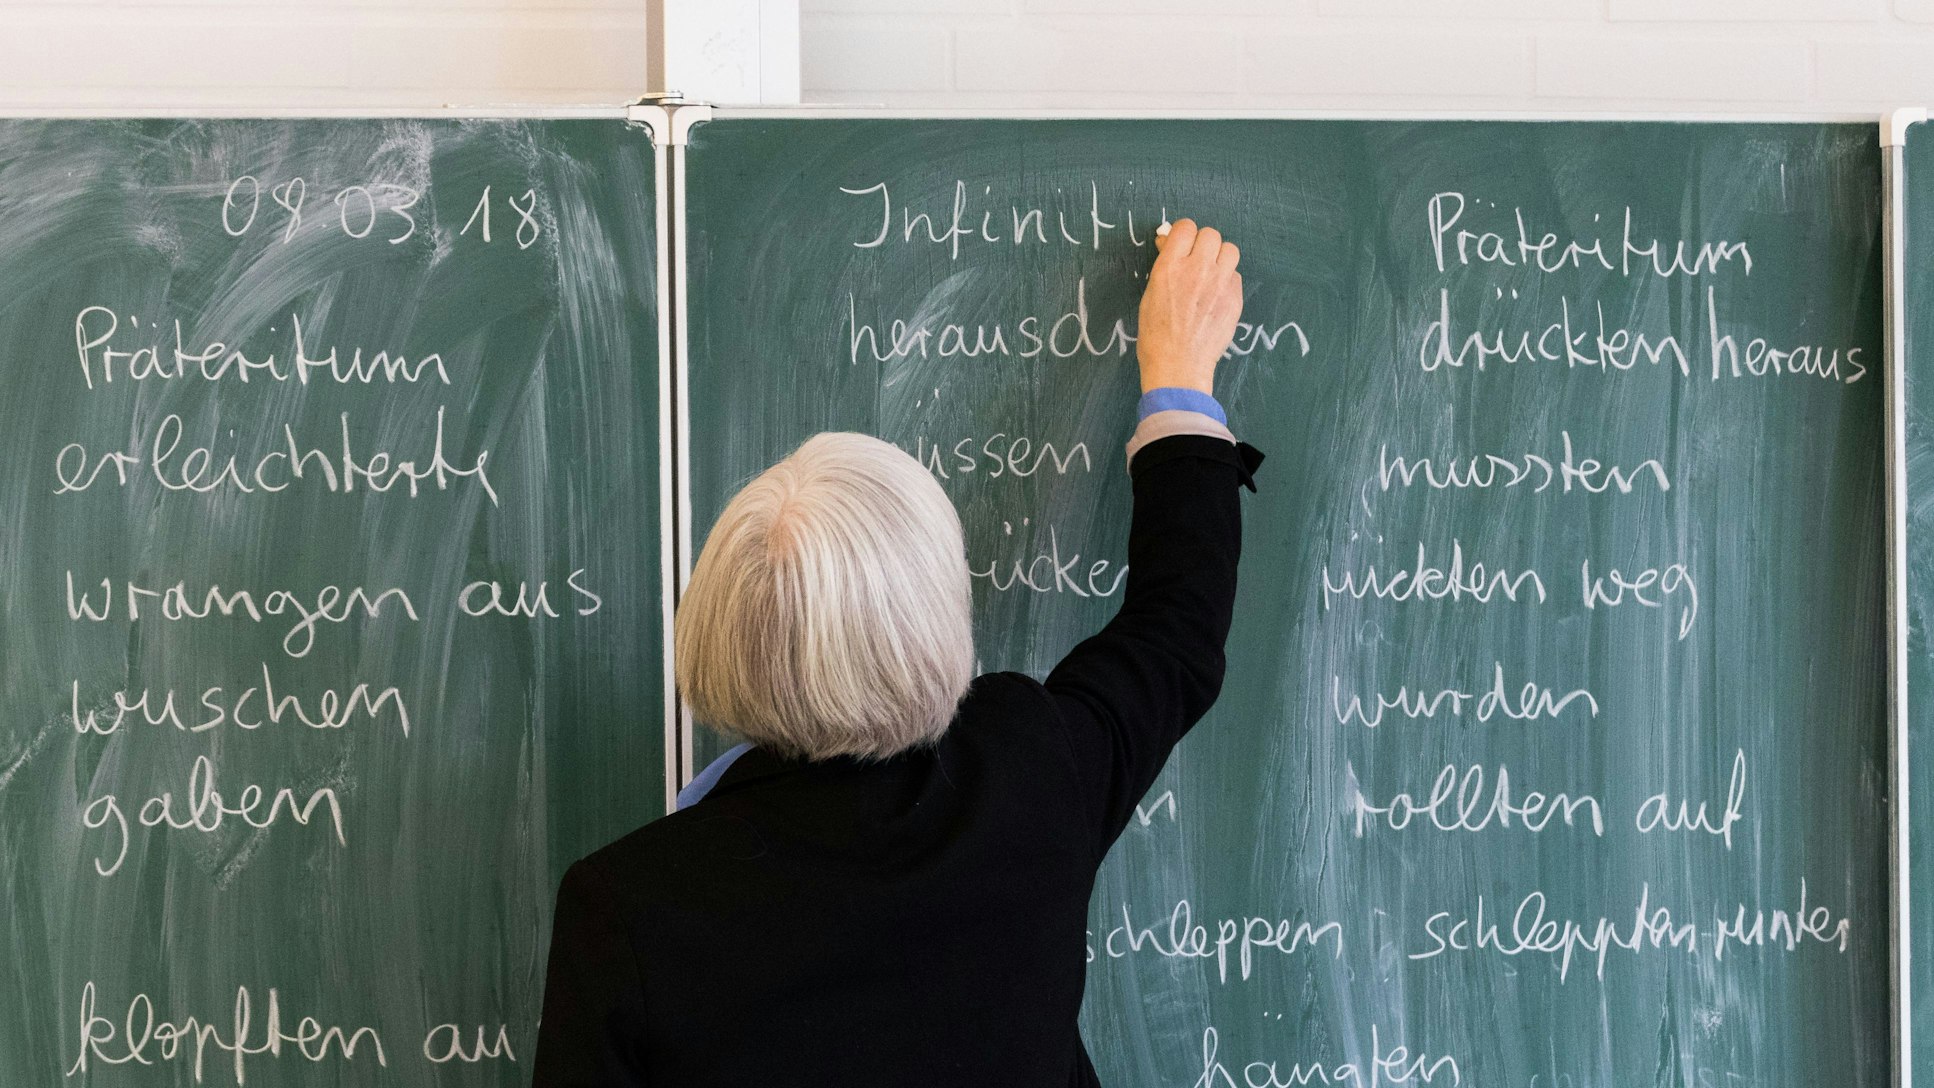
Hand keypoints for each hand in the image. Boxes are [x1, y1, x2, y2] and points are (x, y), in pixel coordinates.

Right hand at [1136, 218, 1242, 394]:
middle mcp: (1197, 269)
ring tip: (1211, 273)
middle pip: (1210, 234)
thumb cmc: (1157, 334)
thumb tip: (1170, 242)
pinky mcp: (1235, 298)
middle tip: (1196, 259)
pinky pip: (1236, 275)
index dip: (1183, 233)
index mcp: (1170, 267)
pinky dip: (1227, 280)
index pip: (1185, 227)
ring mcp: (1219, 283)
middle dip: (1202, 243)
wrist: (1178, 365)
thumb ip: (1165, 265)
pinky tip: (1217, 295)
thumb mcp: (1150, 294)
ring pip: (1230, 249)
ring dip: (1220, 257)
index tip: (1182, 243)